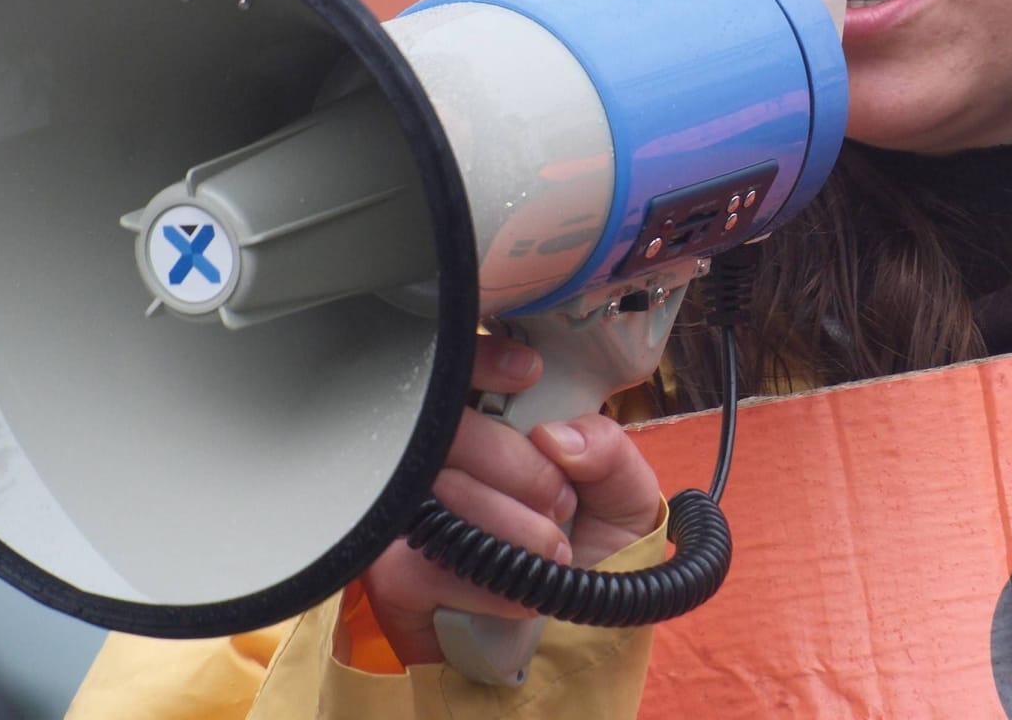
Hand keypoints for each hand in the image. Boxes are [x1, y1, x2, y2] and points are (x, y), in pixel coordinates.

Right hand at [357, 336, 663, 666]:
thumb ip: (609, 451)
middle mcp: (437, 457)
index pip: (461, 368)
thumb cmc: (587, 557)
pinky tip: (520, 599)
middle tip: (561, 506)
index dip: (484, 361)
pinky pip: (430, 558)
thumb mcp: (623, 498)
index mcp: (487, 423)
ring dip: (516, 530)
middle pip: (453, 427)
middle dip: (525, 470)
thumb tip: (557, 436)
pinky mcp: (388, 571)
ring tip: (553, 555)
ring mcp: (404, 511)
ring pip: (445, 490)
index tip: (526, 374)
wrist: (565, 649)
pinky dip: (492, 584)